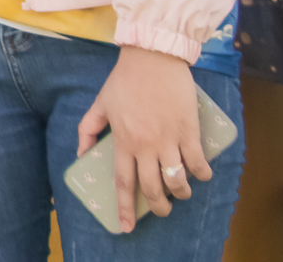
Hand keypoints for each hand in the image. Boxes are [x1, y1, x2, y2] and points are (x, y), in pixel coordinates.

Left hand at [77, 46, 212, 232]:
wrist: (152, 57)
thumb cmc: (125, 80)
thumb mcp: (100, 103)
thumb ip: (88, 128)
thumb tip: (81, 152)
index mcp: (123, 140)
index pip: (123, 182)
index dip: (125, 207)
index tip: (127, 226)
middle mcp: (145, 145)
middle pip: (152, 188)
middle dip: (158, 207)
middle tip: (162, 211)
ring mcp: (168, 139)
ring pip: (177, 180)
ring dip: (181, 193)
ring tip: (181, 194)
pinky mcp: (188, 130)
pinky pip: (197, 161)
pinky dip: (201, 174)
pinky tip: (201, 175)